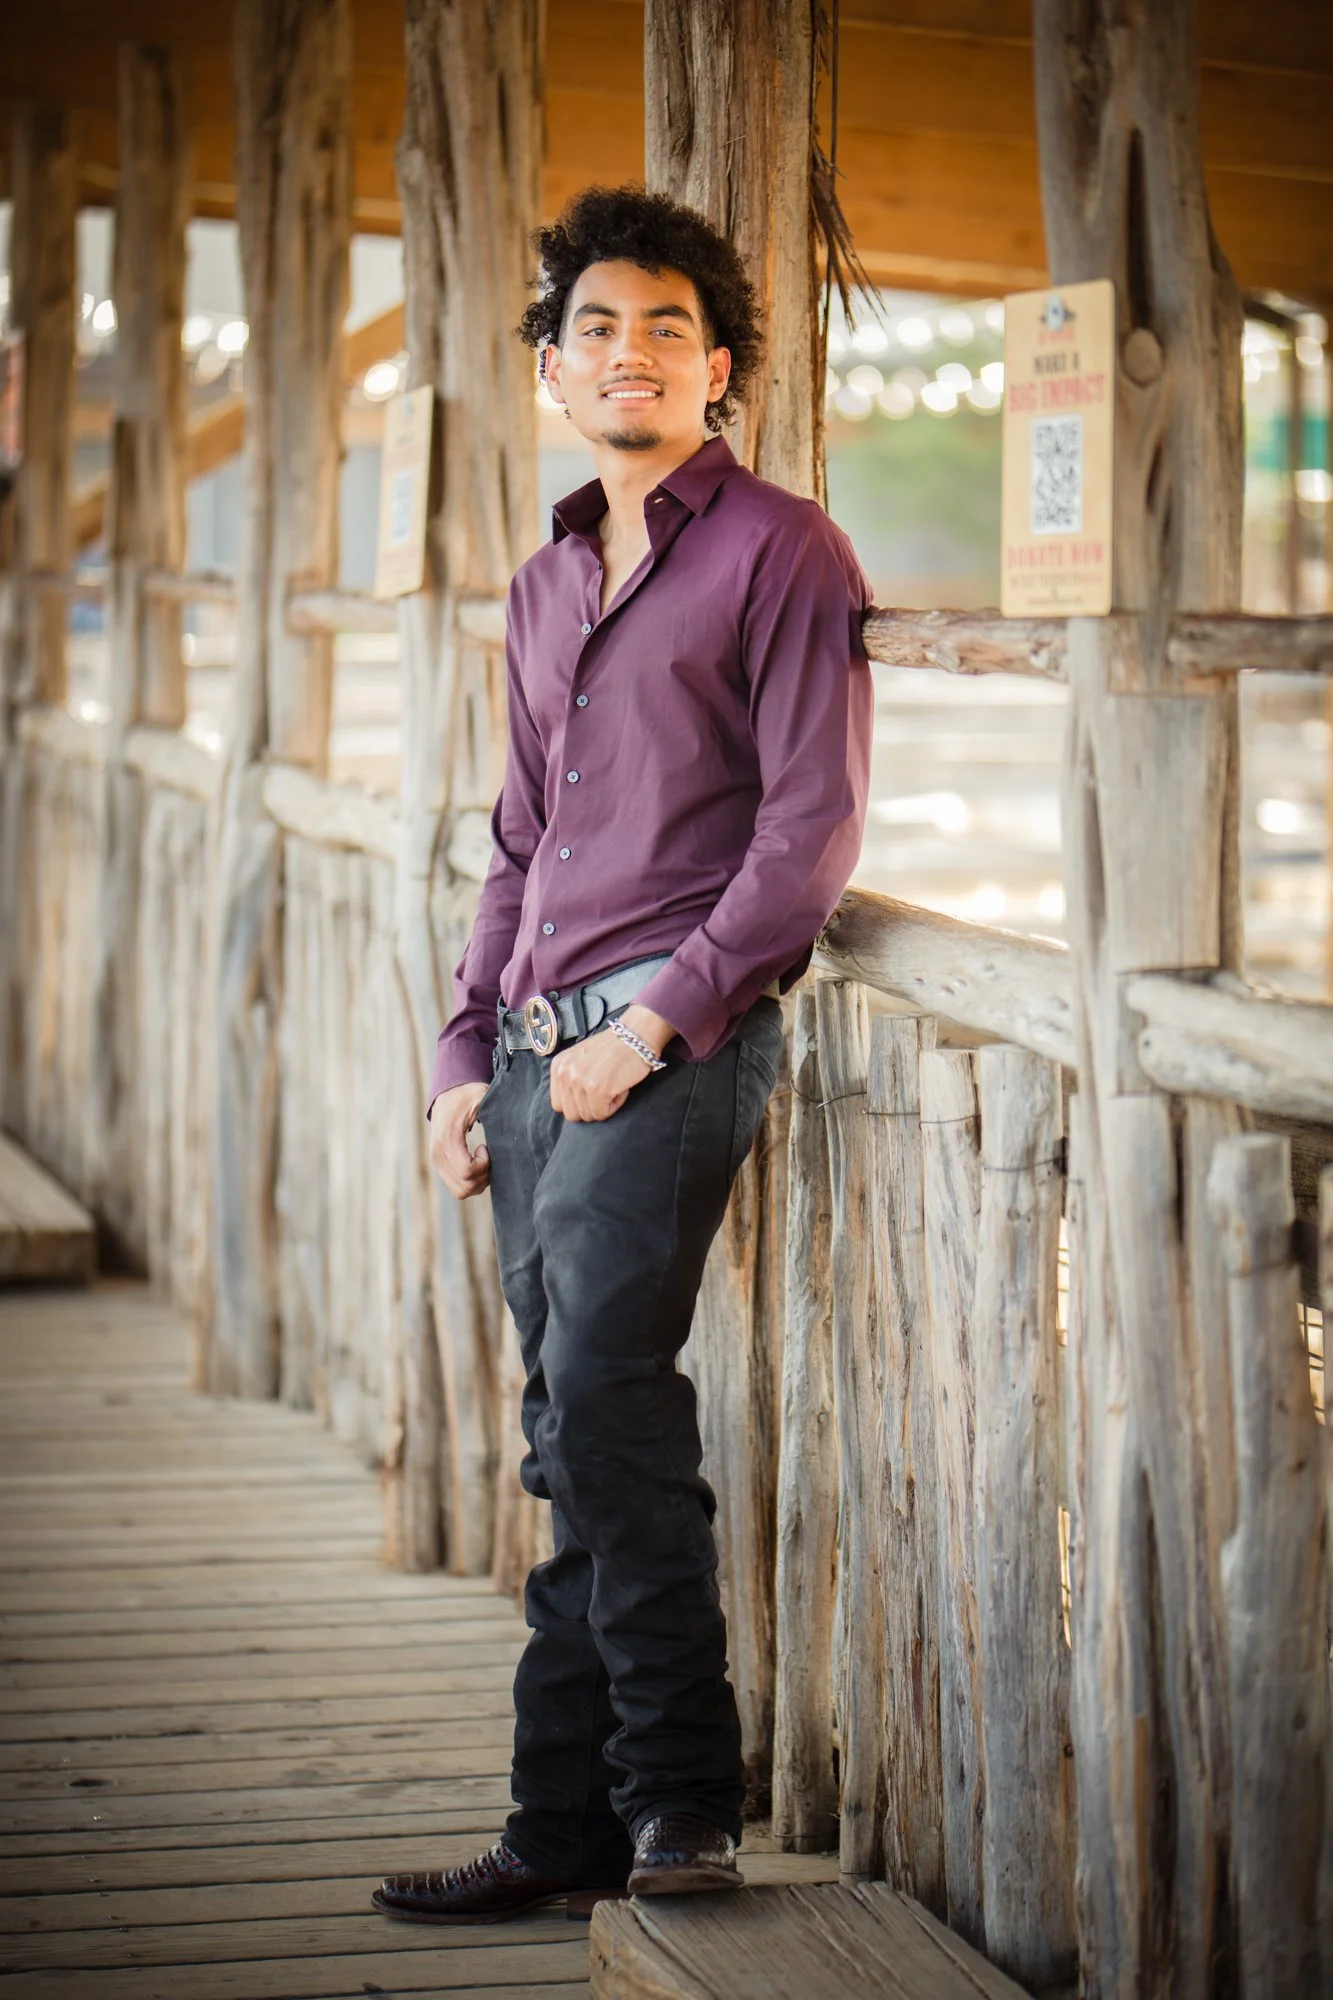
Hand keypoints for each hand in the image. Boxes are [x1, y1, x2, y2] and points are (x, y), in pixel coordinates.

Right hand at [429, 1080, 490, 1197]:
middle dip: (483, 1176)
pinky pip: (456, 1188)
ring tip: (482, 1161)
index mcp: (447, 1139)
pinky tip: (476, 1164)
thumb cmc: (467, 1096)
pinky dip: (471, 1182)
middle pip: (465, 1186)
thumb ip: (492, 1109)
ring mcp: (437, 1162)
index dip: (483, 1165)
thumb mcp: (481, 1097)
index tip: (485, 1148)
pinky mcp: (440, 1166)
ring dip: (478, 1182)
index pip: (466, 1171)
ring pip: (461, 1191)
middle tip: (488, 1158)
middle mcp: (438, 1154)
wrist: (447, 1095)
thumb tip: (509, 1121)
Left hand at [549, 1005, 674, 1123]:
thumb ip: (570, 1078)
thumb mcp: (580, 1059)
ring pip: (587, 1115)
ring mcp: (580, 1081)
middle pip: (571, 1114)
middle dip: (590, 1108)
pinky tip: (619, 1089)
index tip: (592, 1092)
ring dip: (604, 1105)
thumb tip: (569, 1104)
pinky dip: (614, 1105)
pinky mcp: (596, 1089)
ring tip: (612, 1086)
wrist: (635, 1036)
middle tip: (604, 1090)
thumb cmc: (613, 1048)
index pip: (558, 1105)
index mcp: (558, 1066)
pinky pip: (602, 1114)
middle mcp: (565, 1073)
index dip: (577, 1104)